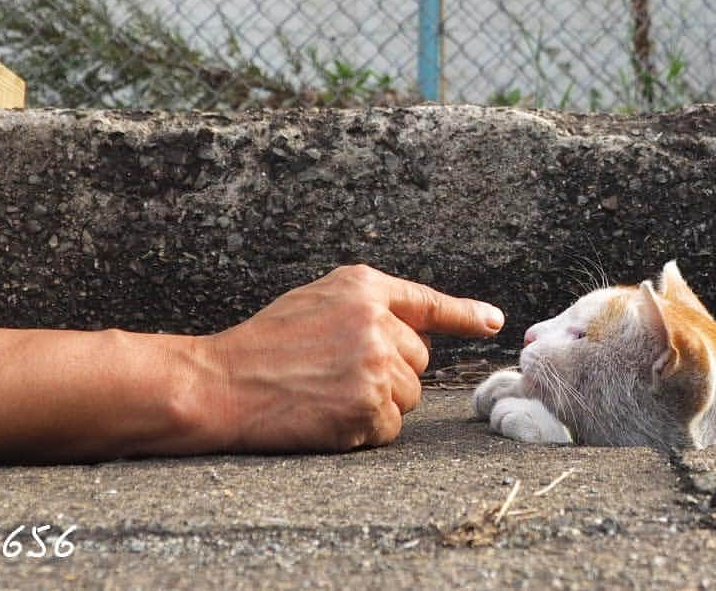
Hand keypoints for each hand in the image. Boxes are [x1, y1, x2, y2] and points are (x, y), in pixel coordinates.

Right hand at [196, 264, 503, 452]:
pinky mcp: (368, 408)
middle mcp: (376, 321)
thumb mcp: (316, 301)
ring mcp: (374, 365)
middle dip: (390, 369)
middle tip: (335, 371)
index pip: (427, 301)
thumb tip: (415, 329)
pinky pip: (391, 427)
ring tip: (327, 392)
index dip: (464, 313)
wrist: (223, 382)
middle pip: (418, 358)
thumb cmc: (266, 342)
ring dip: (378, 401)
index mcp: (362, 287)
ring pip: (408, 395)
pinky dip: (366, 429)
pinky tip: (328, 415)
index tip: (492, 322)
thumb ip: (366, 305)